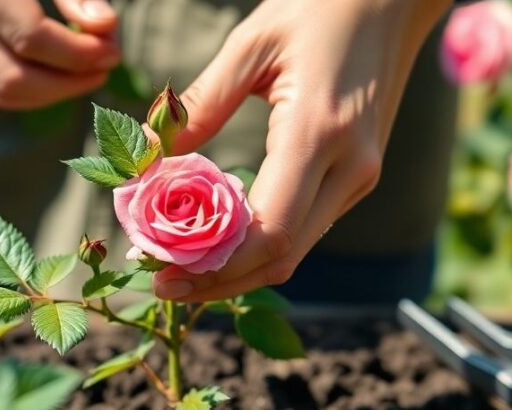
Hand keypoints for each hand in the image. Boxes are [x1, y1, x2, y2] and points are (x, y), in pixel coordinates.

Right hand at [0, 0, 119, 108]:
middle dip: (68, 82)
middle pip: (12, 76)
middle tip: (107, 64)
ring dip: (55, 91)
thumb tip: (103, 27)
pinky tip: (67, 68)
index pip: (28, 36)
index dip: (77, 53)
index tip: (113, 49)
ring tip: (91, 68)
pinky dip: (38, 87)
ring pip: (3, 90)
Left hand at [152, 0, 451, 301]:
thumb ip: (201, 104)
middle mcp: (350, 168)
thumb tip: (149, 155)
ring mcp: (361, 176)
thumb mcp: (251, 44)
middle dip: (218, 282)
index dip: (214, 267)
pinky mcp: (360, 176)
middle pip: (282, 257)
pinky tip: (219, 242)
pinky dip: (261, 246)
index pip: (269, 232)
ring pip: (296, 251)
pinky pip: (306, 228)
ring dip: (238, 270)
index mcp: (319, 133)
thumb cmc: (318, 8)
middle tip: (160, 283)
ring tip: (179, 268)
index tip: (162, 274)